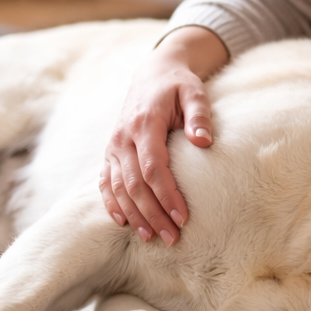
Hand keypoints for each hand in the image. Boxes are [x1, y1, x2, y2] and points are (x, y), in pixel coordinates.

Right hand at [98, 27, 227, 245]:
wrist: (153, 73)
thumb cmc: (178, 85)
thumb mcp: (194, 92)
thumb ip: (199, 115)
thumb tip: (204, 142)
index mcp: (144, 123)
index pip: (153, 168)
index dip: (166, 195)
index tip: (183, 217)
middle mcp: (123, 137)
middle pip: (135, 184)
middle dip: (153, 213)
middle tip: (172, 238)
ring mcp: (114, 145)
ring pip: (119, 187)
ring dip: (134, 215)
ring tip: (152, 237)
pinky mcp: (111, 151)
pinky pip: (106, 181)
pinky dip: (112, 203)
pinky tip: (124, 222)